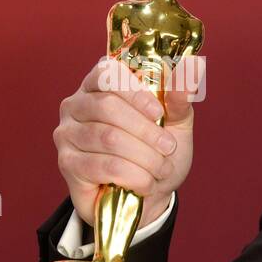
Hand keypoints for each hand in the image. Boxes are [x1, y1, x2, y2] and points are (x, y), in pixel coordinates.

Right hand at [54, 55, 204, 227]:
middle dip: (147, 131)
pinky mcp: (67, 163)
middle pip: (108, 107)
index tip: (159, 114)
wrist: (149, 195)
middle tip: (168, 148)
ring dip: (146, 158)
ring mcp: (67, 133)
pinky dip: (135, 176)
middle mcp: (76, 105)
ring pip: (108, 138)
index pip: (108, 73)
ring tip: (162, 169)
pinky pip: (104, 166)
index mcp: (100, 85)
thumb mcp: (176, 123)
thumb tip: (194, 66)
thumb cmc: (158, 152)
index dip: (136, 92)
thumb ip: (179, 98)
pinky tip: (146, 183)